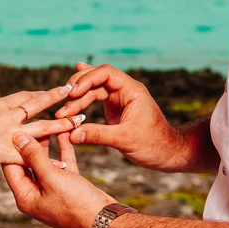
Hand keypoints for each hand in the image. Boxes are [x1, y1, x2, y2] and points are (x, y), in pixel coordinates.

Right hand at [0, 85, 85, 164]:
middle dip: (57, 99)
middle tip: (74, 92)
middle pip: (39, 105)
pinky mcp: (8, 151)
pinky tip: (65, 164)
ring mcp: (10, 133)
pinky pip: (35, 157)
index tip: (55, 89)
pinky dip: (50, 161)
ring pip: (43, 127)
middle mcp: (8, 116)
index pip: (25, 96)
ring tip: (79, 122)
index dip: (41, 93)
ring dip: (62, 125)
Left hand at [2, 132, 115, 227]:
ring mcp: (51, 190)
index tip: (13, 128)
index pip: (10, 167)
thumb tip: (17, 138)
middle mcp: (35, 194)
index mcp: (25, 196)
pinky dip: (62, 150)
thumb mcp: (52, 178)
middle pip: (26, 163)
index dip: (10, 147)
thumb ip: (34, 157)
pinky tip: (64, 133)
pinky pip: (61, 164)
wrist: (105, 221)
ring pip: (45, 162)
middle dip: (30, 143)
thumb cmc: (77, 205)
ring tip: (47, 123)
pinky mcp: (67, 186)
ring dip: (47, 144)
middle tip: (30, 122)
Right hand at [56, 63, 183, 171]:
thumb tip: (71, 134)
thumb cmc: (153, 145)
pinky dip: (82, 102)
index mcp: (132, 90)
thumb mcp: (124, 140)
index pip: (106, 73)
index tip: (72, 93)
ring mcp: (119, 97)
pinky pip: (95, 99)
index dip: (87, 80)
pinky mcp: (115, 107)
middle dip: (78, 88)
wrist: (167, 154)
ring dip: (77, 99)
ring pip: (93, 90)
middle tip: (62, 100)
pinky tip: (70, 96)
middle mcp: (125, 90)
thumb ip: (97, 135)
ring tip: (62, 112)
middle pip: (96, 78)